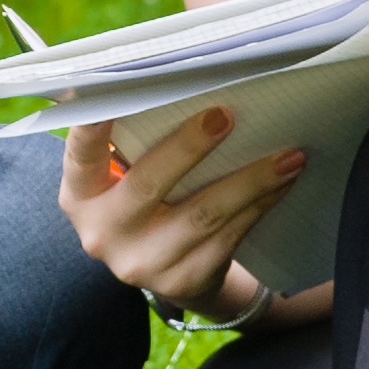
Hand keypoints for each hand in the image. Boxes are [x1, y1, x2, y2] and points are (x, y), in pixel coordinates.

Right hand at [64, 110, 307, 322]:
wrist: (166, 269)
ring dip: (250, 180)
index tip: (112, 94)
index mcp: (81, 195)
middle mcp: (103, 232)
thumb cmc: (146, 201)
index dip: (93, 126)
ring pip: (203, 214)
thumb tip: (187, 89)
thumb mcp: (122, 177)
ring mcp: (142, 262)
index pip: (81, 154)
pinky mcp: (183, 280)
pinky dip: (260, 205)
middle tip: (225, 116)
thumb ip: (136, 142)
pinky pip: (228, 235)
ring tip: (287, 156)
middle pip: (147, 184)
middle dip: (189, 146)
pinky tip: (282, 183)